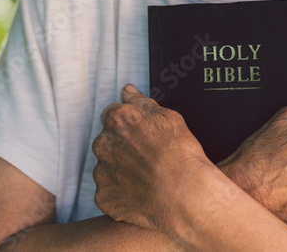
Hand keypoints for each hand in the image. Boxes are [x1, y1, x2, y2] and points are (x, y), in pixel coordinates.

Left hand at [91, 84, 215, 235]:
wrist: (185, 196)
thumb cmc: (180, 154)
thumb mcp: (167, 117)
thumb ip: (141, 102)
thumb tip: (127, 90)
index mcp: (117, 119)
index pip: (112, 114)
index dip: (129, 125)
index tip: (142, 135)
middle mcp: (103, 143)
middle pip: (108, 140)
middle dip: (122, 147)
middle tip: (147, 158)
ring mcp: (101, 172)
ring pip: (106, 166)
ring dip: (120, 169)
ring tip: (146, 178)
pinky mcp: (104, 196)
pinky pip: (109, 191)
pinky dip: (121, 193)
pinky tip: (141, 194)